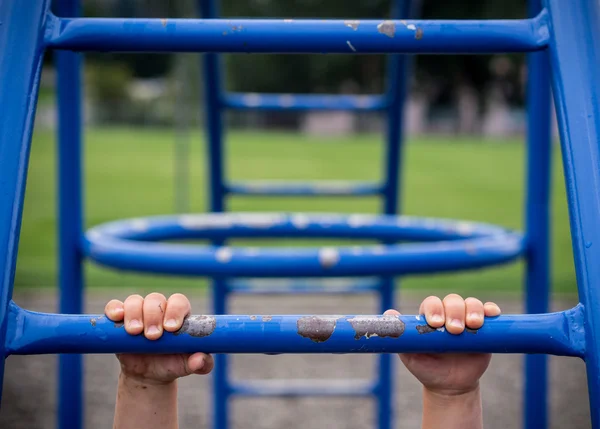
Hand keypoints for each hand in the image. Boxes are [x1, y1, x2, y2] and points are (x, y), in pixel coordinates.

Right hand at [104, 292, 213, 384]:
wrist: (149, 374)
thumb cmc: (172, 364)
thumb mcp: (188, 365)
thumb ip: (201, 363)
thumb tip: (201, 360)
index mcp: (178, 314)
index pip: (178, 302)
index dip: (175, 310)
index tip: (171, 328)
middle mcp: (159, 309)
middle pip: (155, 299)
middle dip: (154, 316)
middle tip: (153, 336)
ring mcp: (138, 312)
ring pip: (135, 301)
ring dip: (134, 314)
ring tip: (135, 332)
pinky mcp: (120, 319)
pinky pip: (115, 306)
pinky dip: (114, 309)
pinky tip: (116, 317)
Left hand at [386, 294, 500, 396]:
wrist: (450, 386)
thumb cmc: (426, 368)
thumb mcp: (410, 355)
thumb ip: (400, 336)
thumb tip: (389, 314)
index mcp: (430, 317)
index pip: (432, 303)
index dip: (434, 309)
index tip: (435, 323)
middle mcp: (449, 314)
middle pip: (453, 301)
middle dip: (454, 311)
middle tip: (454, 329)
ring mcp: (467, 320)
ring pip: (472, 304)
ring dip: (473, 310)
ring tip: (472, 325)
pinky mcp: (485, 329)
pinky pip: (489, 313)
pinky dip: (491, 310)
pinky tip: (492, 315)